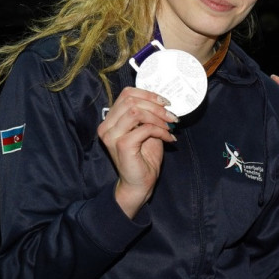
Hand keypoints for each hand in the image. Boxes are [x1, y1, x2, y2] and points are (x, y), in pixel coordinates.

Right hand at [97, 86, 176, 217]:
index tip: (165, 103)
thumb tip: (163, 102)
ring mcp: (112, 135)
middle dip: (156, 106)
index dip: (148, 94)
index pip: (126, 94)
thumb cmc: (144, 159)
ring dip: (158, 117)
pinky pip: (144, 128)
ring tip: (170, 127)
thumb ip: (149, 116)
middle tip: (171, 117)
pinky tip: (168, 138)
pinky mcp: (122, 144)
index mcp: (111, 120)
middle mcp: (107, 126)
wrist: (139, 184)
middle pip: (131, 100)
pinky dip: (160, 131)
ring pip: (136, 111)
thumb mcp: (148, 131)